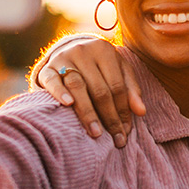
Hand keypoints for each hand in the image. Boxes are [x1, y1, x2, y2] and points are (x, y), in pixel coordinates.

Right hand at [30, 35, 146, 146]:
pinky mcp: (47, 68)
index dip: (123, 110)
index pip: (117, 86)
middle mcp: (84, 51)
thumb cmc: (99, 66)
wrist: (68, 50)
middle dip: (109, 116)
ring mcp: (64, 59)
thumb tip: (141, 112)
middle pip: (99, 89)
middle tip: (115, 138)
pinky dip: (60, 93)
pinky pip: (52, 81)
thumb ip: (131, 89)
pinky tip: (68, 105)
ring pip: (77, 86)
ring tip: (96, 132)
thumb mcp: (118, 70)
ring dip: (88, 112)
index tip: (125, 132)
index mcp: (105, 50)